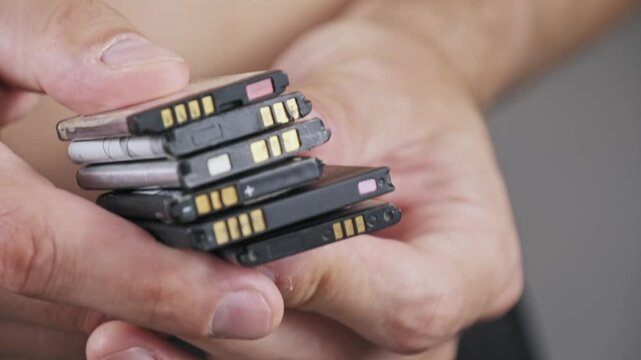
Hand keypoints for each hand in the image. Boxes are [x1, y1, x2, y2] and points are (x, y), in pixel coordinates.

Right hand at [0, 1, 284, 358]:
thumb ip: (57, 40)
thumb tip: (156, 78)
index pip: (50, 251)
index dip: (154, 280)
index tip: (251, 302)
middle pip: (66, 310)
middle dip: (170, 314)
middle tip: (262, 306)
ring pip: (56, 333)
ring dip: (146, 328)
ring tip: (230, 305)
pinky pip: (36, 332)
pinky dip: (106, 320)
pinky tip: (161, 299)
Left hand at [88, 21, 522, 359]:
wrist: (389, 106)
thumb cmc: (397, 94)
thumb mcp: (368, 93)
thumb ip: (308, 143)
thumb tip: (228, 183)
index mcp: (474, 261)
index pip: (413, 303)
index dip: (331, 285)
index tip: (253, 251)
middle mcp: (426, 319)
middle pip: (338, 355)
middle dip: (241, 320)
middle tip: (162, 278)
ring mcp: (368, 339)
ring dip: (202, 346)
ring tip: (127, 320)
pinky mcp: (317, 335)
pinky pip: (259, 358)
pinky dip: (195, 348)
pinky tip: (140, 333)